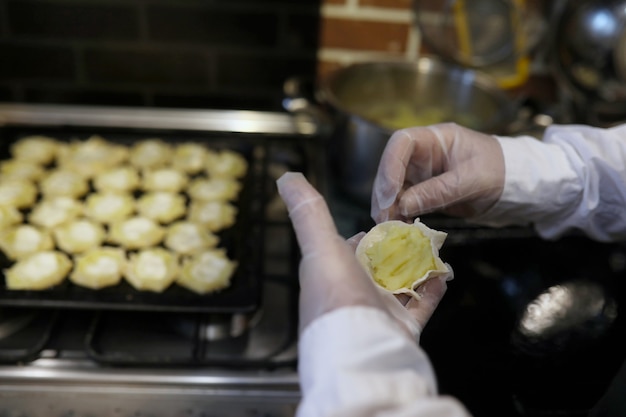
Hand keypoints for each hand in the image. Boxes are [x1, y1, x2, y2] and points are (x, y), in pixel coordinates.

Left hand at [277, 172, 447, 338]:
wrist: (361, 354)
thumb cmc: (336, 296)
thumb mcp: (320, 246)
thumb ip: (308, 213)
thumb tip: (286, 178)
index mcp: (329, 274)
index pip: (349, 249)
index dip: (367, 235)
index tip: (387, 221)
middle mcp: (351, 293)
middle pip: (378, 265)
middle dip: (398, 249)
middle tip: (420, 234)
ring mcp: (376, 313)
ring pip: (400, 284)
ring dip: (418, 267)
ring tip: (436, 251)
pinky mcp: (400, 329)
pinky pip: (420, 306)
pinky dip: (432, 290)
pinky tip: (444, 276)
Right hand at [371, 123, 504, 222]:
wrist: (515, 185)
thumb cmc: (499, 172)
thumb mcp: (472, 181)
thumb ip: (438, 192)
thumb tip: (403, 206)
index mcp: (436, 138)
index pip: (402, 142)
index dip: (390, 165)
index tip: (389, 194)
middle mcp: (423, 153)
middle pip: (391, 165)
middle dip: (384, 191)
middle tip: (383, 216)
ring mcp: (421, 172)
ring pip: (393, 186)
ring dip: (387, 206)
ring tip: (389, 226)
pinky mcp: (423, 190)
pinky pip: (404, 200)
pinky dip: (399, 214)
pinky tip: (400, 227)